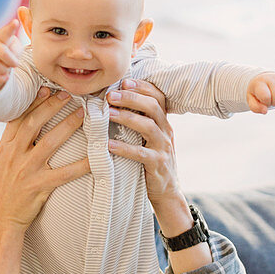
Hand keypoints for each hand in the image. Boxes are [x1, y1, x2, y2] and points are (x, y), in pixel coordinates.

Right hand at [0, 19, 22, 93]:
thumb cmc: (6, 51)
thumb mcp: (13, 45)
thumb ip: (15, 46)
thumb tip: (13, 53)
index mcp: (0, 36)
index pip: (5, 32)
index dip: (10, 28)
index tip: (16, 22)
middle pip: (2, 52)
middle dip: (11, 60)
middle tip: (16, 64)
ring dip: (5, 70)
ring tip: (7, 68)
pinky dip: (1, 78)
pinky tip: (4, 76)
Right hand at [0, 89, 89, 273]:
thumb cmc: (4, 191)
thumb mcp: (2, 163)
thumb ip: (13, 144)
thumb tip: (25, 124)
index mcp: (5, 148)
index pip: (19, 119)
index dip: (34, 102)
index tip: (48, 88)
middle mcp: (14, 155)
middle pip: (34, 124)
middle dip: (52, 106)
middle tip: (69, 93)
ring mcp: (25, 170)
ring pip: (50, 142)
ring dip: (68, 126)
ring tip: (83, 114)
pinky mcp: (38, 187)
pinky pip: (64, 173)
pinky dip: (81, 164)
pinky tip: (95, 158)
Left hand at [107, 79, 209, 271]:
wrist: (166, 192)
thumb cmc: (150, 162)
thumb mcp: (147, 139)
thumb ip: (138, 121)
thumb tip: (113, 102)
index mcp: (163, 123)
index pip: (157, 97)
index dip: (142, 87)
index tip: (124, 80)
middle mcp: (166, 132)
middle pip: (153, 107)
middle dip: (131, 97)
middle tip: (111, 94)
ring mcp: (163, 148)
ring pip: (148, 126)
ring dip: (127, 117)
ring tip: (108, 113)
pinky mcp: (157, 165)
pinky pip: (141, 154)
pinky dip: (124, 148)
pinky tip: (108, 144)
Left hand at [247, 72, 274, 114]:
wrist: (265, 80)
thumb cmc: (257, 92)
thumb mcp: (251, 100)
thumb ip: (255, 107)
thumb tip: (265, 111)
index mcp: (261, 82)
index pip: (266, 97)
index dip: (266, 102)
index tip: (263, 99)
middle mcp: (273, 78)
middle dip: (274, 102)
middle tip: (271, 99)